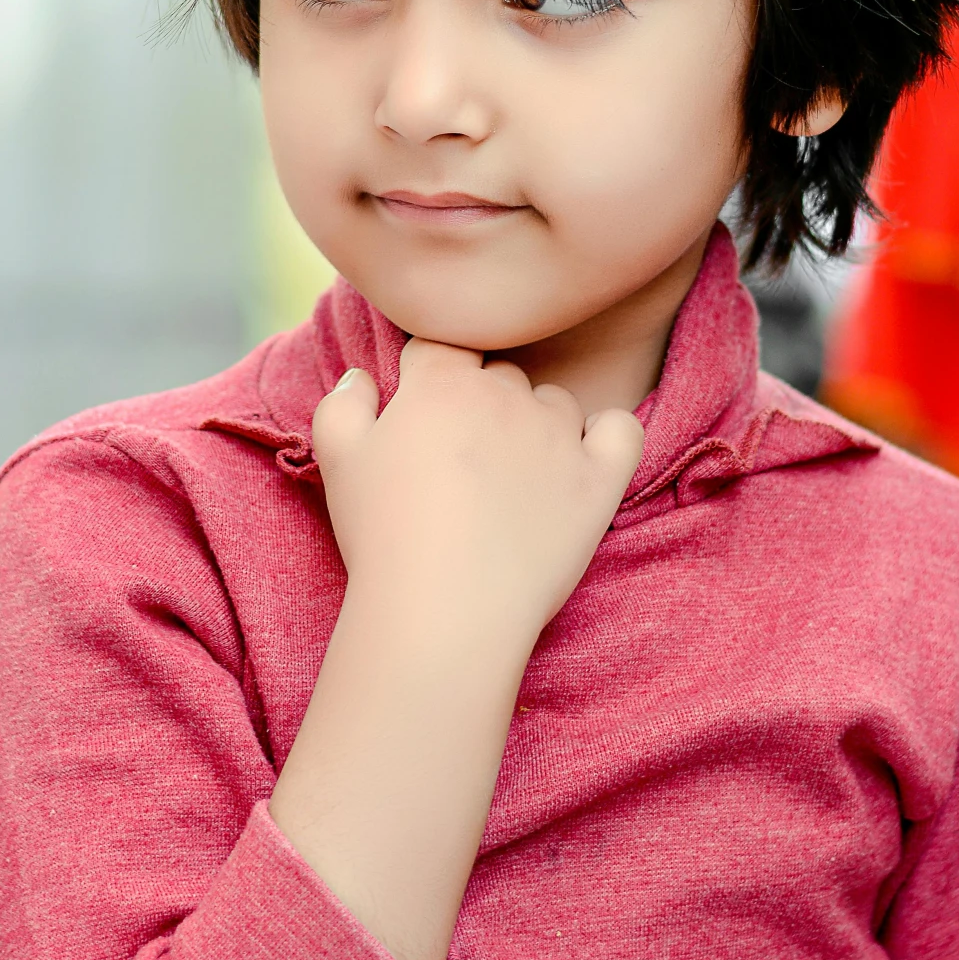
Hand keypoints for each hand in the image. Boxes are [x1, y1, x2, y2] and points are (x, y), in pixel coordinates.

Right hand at [311, 341, 644, 655]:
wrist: (442, 613)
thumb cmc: (384, 538)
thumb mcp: (338, 461)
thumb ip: (343, 404)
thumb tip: (362, 377)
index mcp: (442, 382)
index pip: (442, 346)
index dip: (429, 378)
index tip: (420, 423)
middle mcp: (506, 394)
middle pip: (500, 374)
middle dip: (481, 405)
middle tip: (461, 464)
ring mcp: (558, 435)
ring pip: (554, 402)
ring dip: (537, 424)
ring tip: (511, 480)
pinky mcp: (598, 479)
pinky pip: (620, 430)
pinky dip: (606, 436)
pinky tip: (582, 462)